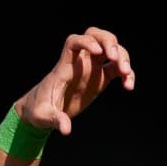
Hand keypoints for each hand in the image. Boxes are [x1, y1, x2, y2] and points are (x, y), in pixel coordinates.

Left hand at [15, 26, 134, 134]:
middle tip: (114, 58)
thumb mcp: (43, 116)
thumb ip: (55, 120)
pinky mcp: (100, 79)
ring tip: (126, 74)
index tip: (97, 51)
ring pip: (111, 49)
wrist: (40, 112)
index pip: (73, 42)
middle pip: (95, 36)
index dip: (86, 41)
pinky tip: (128, 87)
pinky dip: (127, 74)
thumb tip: (66, 129)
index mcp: (63, 67)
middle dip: (109, 42)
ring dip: (123, 56)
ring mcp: (91, 69)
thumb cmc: (38, 111)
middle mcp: (78, 63)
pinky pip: (117, 69)